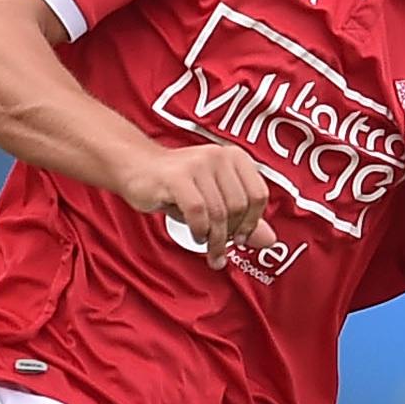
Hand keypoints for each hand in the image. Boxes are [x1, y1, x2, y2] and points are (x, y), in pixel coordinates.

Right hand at [117, 141, 280, 260]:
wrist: (136, 167)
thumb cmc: (176, 185)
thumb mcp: (214, 200)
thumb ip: (242, 219)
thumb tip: (268, 240)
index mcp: (234, 158)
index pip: (258, 195)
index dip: (252, 222)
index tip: (242, 239)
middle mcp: (219, 156)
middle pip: (239, 206)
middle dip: (231, 234)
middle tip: (220, 247)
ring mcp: (198, 164)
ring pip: (219, 212)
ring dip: (214, 238)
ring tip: (207, 247)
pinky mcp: (177, 177)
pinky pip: (198, 212)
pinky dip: (199, 230)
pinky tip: (195, 235)